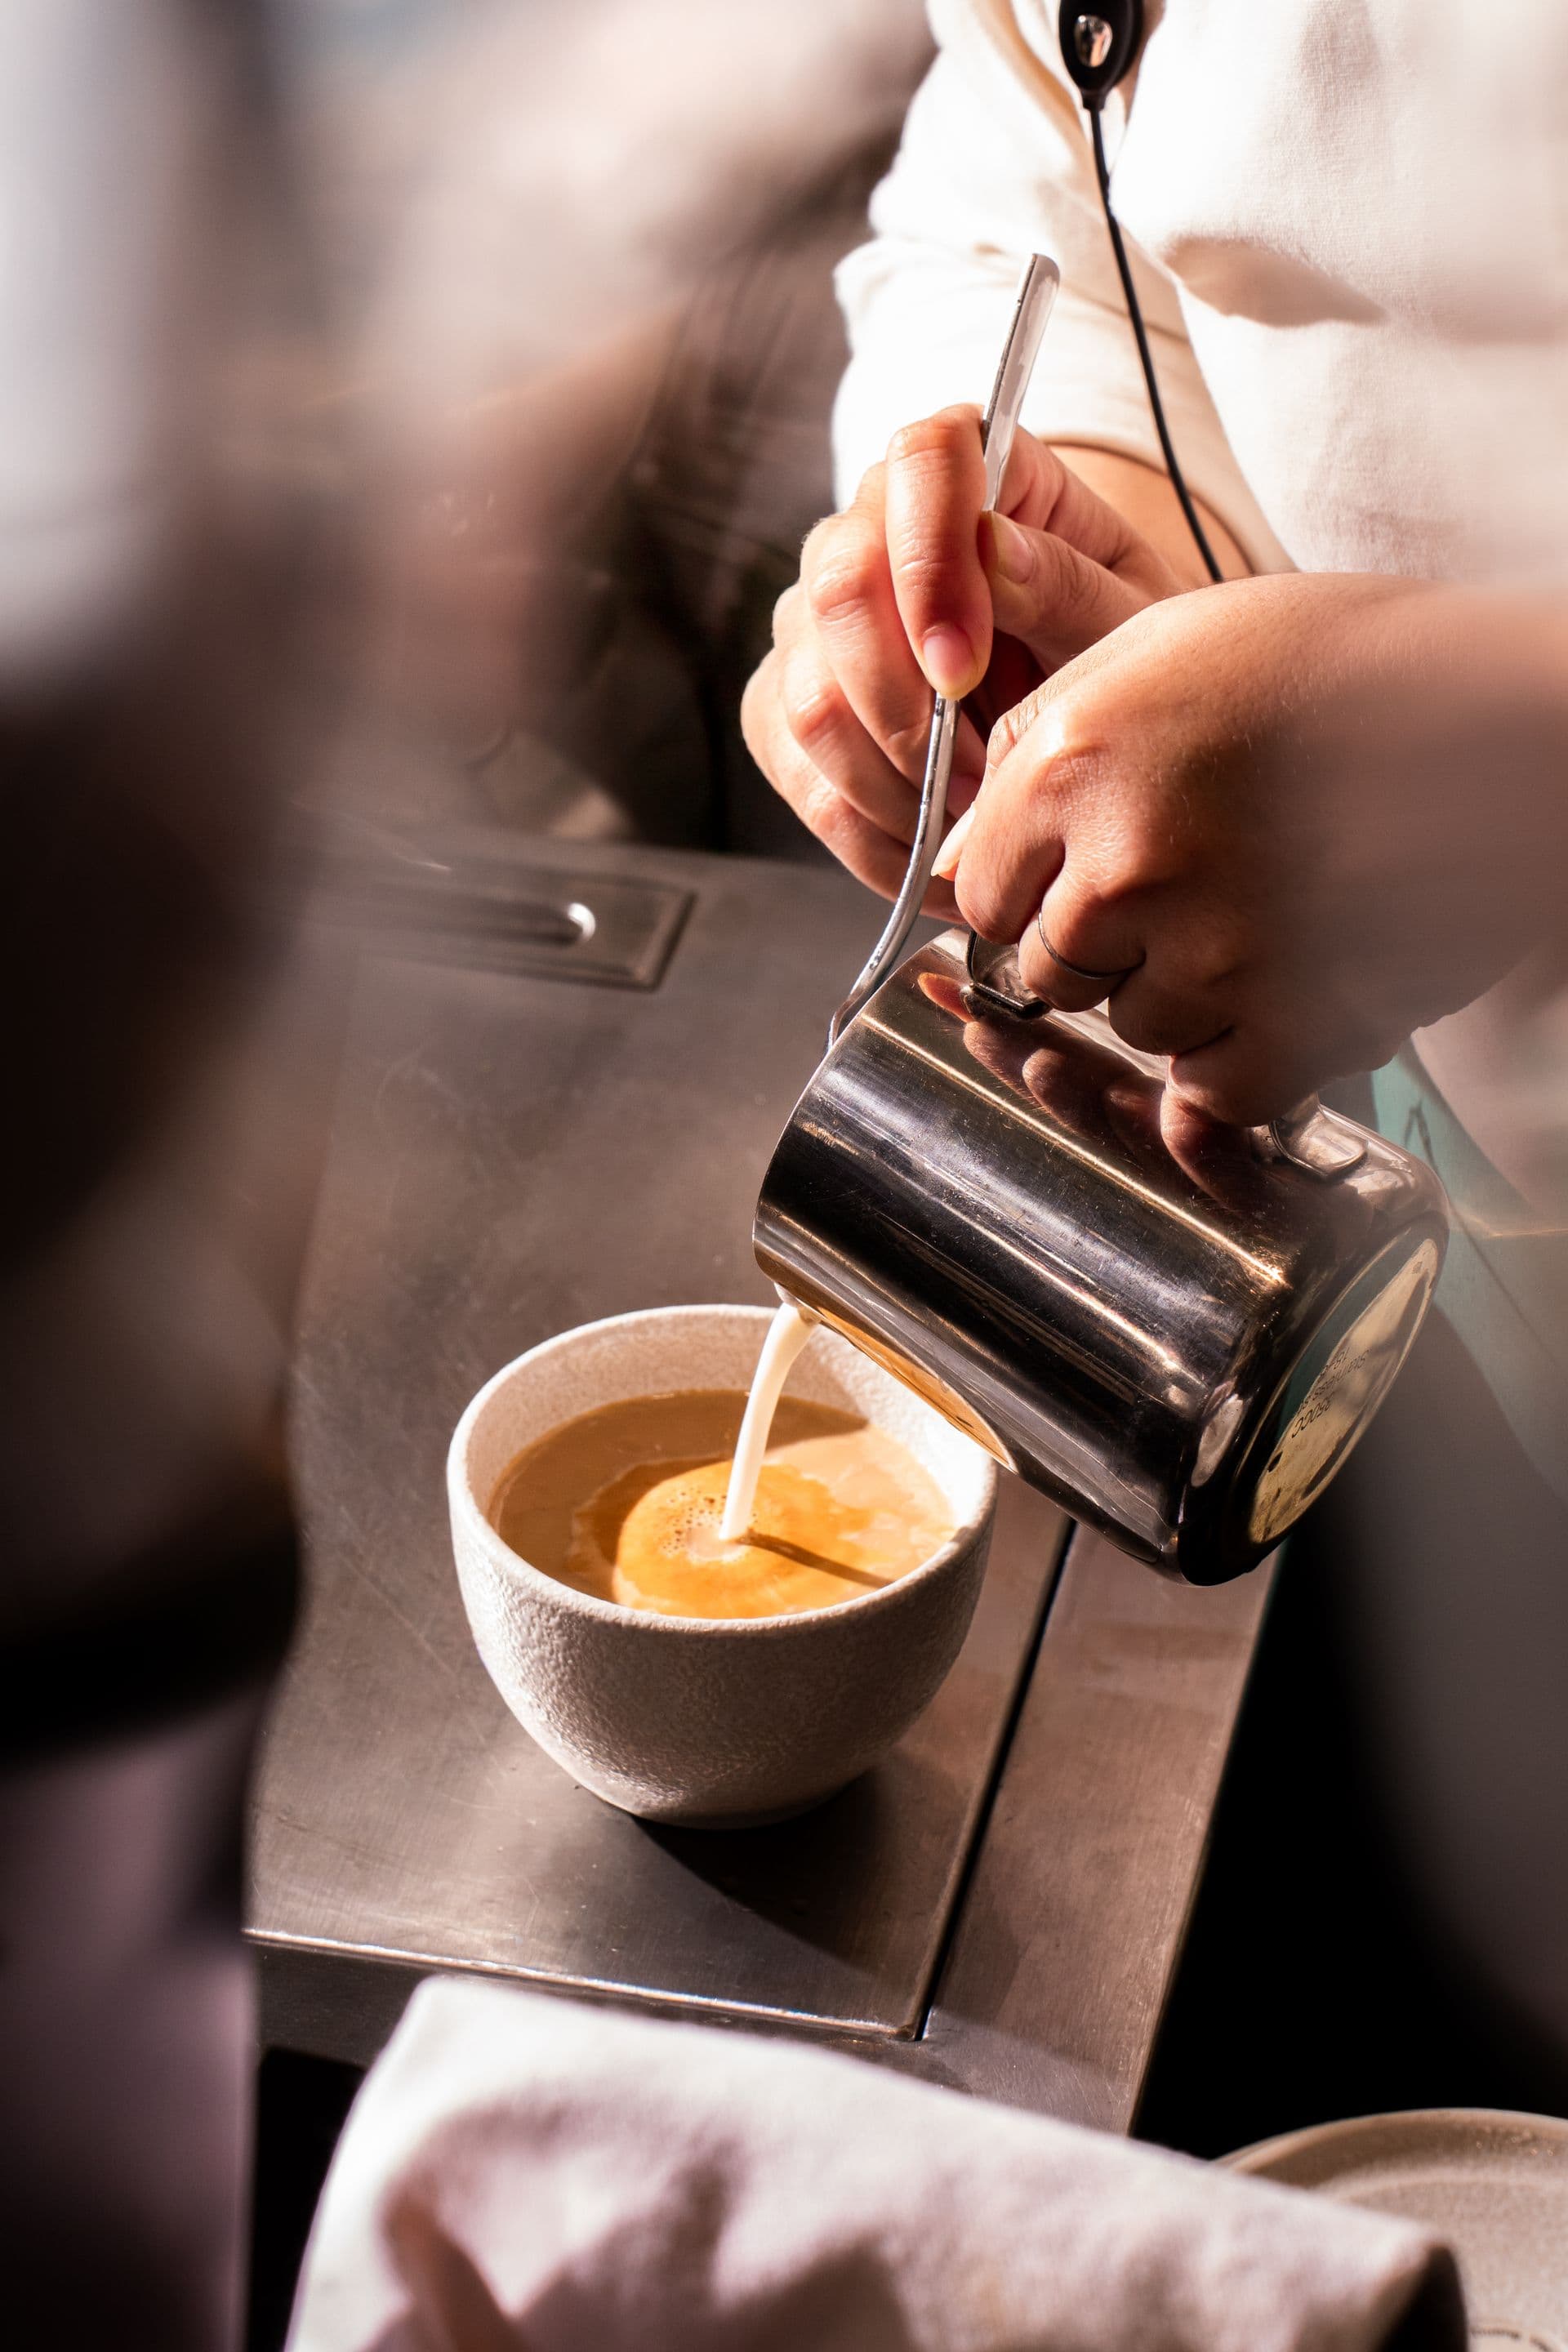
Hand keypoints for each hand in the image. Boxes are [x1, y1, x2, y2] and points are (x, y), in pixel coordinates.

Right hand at [740, 408, 1191, 905]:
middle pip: (838, 591)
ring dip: (895, 788)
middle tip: (984, 783)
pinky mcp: (787, 707)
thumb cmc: (1118, 646)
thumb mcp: (1134, 619)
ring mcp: (814, 621)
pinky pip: (798, 776)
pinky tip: (936, 854)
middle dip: (906, 711)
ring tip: (975, 825)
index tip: (967, 671)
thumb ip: (1069, 586)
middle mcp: (868, 528)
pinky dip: (870, 835)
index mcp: (968, 465)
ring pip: (806, 701)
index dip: (929, 566)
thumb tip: (990, 552)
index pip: (921, 464)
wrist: (1092, 710)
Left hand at [934, 573, 1567, 1124]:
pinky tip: (1286, 987)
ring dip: (1187, 994)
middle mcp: (1126, 865)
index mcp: (1074, 766)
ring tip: (1265, 914)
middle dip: (1109, 946)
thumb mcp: (1159, 648)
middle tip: (1195, 887)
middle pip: (1055, 973)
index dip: (1039, 894)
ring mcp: (1209, 953)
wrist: (1494, 710)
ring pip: (1138, 1027)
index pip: (984, 898)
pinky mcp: (1294, 1022)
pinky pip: (1216, 1089)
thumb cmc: (1334, 663)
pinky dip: (1245, 1058)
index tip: (1085, 880)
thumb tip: (961, 854)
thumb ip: (1039, 748)